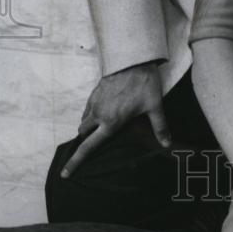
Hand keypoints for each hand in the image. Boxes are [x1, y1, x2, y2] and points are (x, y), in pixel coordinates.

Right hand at [61, 61, 169, 177]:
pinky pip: (88, 108)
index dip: (75, 162)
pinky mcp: (95, 92)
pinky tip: (102, 113)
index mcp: (110, 123)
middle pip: (83, 134)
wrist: (133, 58)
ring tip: (99, 129)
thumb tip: (167, 144)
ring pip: (84, 120)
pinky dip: (91, 115)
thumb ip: (160, 127)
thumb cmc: (144, 83)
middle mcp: (98, 114)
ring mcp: (95, 102)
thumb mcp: (154, 106)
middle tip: (92, 146)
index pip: (88, 147)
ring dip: (88, 127)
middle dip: (85, 141)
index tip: (65, 173)